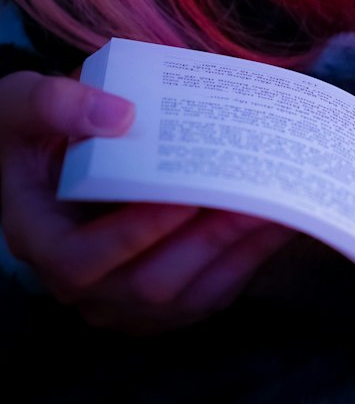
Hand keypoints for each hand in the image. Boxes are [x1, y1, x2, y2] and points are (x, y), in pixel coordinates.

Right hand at [0, 69, 293, 332]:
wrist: (44, 152)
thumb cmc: (31, 128)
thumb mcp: (20, 105)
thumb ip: (55, 105)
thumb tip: (121, 115)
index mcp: (40, 237)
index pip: (82, 260)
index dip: (135, 234)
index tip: (185, 197)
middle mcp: (78, 282)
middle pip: (147, 286)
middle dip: (208, 241)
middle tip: (255, 194)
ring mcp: (117, 297)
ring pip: (185, 298)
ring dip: (236, 253)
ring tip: (279, 204)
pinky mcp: (155, 298)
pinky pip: (205, 295)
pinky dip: (245, 262)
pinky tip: (278, 220)